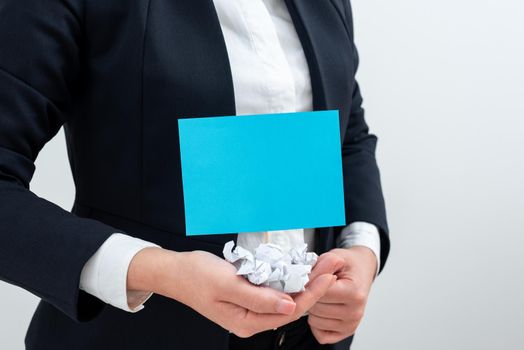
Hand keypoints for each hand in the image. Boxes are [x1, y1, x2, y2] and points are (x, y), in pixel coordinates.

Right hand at [127, 247, 335, 337]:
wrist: (175, 271)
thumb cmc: (197, 276)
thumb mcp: (228, 285)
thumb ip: (259, 298)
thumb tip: (290, 306)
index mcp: (248, 322)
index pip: (289, 311)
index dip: (312, 294)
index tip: (327, 276)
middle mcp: (252, 320)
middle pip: (291, 306)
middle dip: (312, 288)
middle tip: (330, 268)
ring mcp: (250, 309)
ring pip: (284, 299)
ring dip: (302, 284)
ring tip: (319, 267)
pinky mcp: (247, 298)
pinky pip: (274, 292)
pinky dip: (287, 281)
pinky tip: (297, 270)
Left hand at [307, 246, 377, 343]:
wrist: (361, 270)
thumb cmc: (348, 265)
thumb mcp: (334, 257)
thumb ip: (320, 267)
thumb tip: (305, 280)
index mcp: (354, 293)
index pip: (319, 293)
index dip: (310, 283)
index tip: (311, 276)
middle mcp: (355, 312)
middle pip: (315, 308)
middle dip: (311, 295)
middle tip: (318, 285)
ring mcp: (351, 325)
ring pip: (314, 322)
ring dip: (313, 308)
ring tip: (323, 295)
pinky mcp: (345, 333)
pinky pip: (320, 334)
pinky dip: (317, 323)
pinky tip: (324, 308)